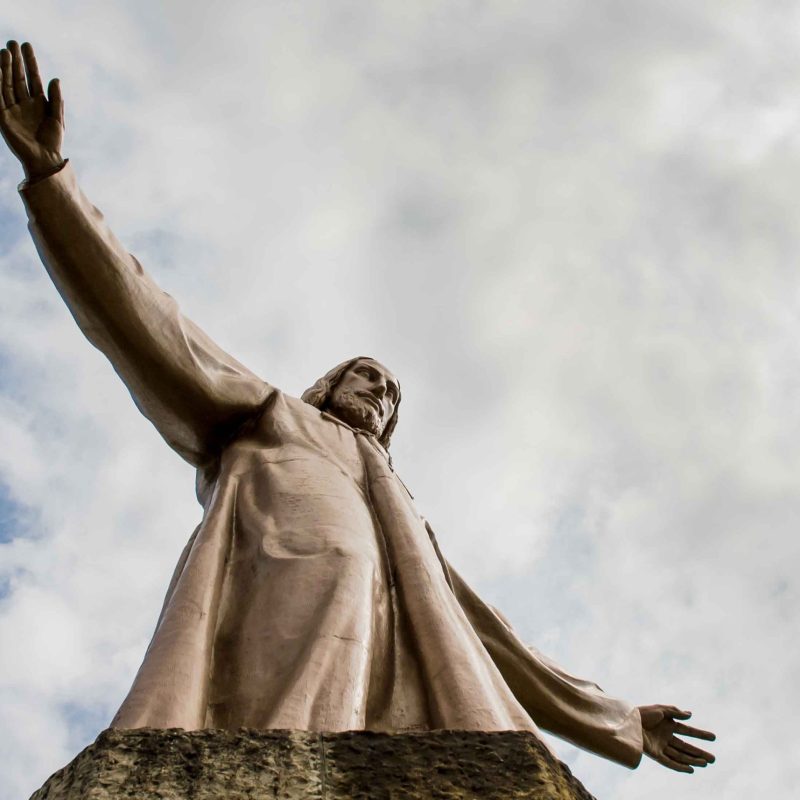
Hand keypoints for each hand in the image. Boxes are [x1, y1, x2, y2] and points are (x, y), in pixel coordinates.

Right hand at [0, 40, 63, 180]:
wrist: (45, 159)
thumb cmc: (53, 141)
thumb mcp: (58, 118)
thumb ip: (57, 99)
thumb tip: (55, 79)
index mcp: (38, 102)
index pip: (32, 77)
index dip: (30, 62)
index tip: (26, 45)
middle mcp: (24, 103)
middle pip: (18, 77)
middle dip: (15, 60)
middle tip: (12, 42)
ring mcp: (12, 109)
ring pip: (7, 84)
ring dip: (5, 68)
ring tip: (5, 52)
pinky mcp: (3, 117)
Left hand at [638, 704, 715, 773]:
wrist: (628, 722)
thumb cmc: (642, 713)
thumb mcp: (660, 709)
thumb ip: (675, 712)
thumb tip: (690, 715)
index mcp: (668, 725)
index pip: (687, 731)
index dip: (700, 734)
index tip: (713, 737)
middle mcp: (666, 737)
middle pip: (686, 747)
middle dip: (699, 753)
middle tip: (713, 759)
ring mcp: (661, 746)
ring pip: (680, 756)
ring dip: (692, 760)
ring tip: (706, 764)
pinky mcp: (655, 754)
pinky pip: (669, 762)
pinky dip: (680, 766)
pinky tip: (691, 769)